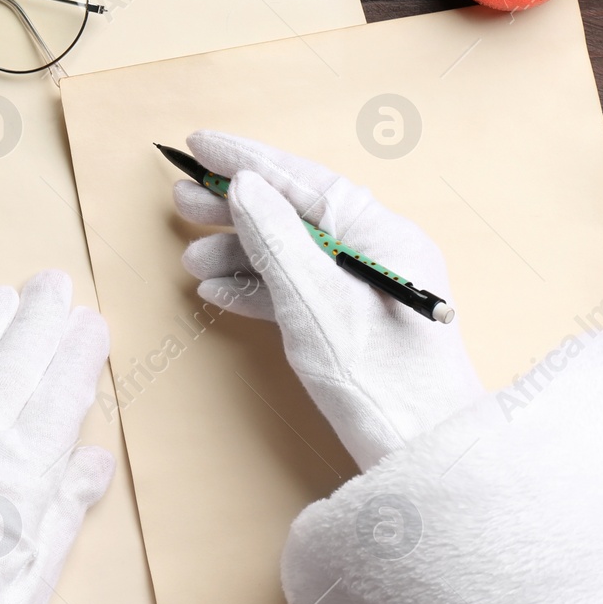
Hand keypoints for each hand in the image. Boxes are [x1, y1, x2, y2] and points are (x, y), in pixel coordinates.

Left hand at [0, 270, 114, 603]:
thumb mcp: (32, 582)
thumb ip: (62, 515)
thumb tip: (95, 462)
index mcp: (19, 482)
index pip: (57, 403)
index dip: (75, 359)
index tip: (90, 322)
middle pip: (7, 375)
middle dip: (34, 326)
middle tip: (52, 283)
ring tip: (0, 296)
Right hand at [175, 130, 484, 469]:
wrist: (422, 458)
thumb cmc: (379, 383)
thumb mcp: (313, 303)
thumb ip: (276, 238)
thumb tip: (247, 186)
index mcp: (382, 235)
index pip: (305, 181)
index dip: (247, 160)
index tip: (199, 145)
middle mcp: (380, 252)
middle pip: (297, 213)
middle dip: (236, 207)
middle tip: (181, 201)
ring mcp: (368, 290)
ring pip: (294, 254)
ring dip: (239, 252)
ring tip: (190, 257)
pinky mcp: (356, 326)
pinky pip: (301, 291)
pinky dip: (258, 289)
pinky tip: (217, 291)